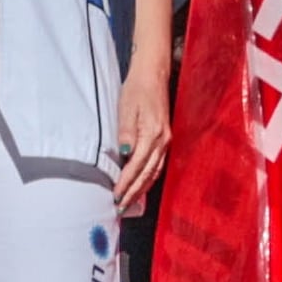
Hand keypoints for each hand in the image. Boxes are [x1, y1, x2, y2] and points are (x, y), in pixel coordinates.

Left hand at [108, 62, 174, 212]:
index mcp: (152, 133)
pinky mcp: (165, 139)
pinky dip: (149, 179)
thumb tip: (125, 154)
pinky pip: (158, 165)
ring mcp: (166, 141)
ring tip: (129, 202)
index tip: (116, 195)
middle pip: (148, 173)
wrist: (153, 75)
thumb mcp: (126, 108)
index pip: (137, 165)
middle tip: (121, 207)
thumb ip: (126, 132)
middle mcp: (162, 140)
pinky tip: (142, 185)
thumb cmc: (137, 89)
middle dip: (134, 192)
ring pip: (154, 172)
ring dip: (142, 189)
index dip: (126, 182)